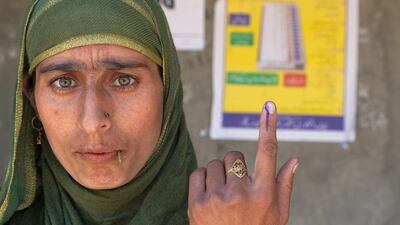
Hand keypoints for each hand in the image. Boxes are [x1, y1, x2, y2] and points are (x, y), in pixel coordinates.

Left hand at [188, 102, 298, 224]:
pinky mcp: (196, 203)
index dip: (269, 127)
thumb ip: (285, 185)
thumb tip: (294, 159)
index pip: (268, 153)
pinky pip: (199, 172)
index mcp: (264, 194)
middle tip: (237, 186)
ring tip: (223, 196)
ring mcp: (217, 198)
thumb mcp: (277, 216)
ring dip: (219, 174)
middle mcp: (241, 194)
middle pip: (234, 155)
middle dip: (235, 167)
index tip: (269, 107)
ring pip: (215, 164)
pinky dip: (204, 179)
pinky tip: (209, 196)